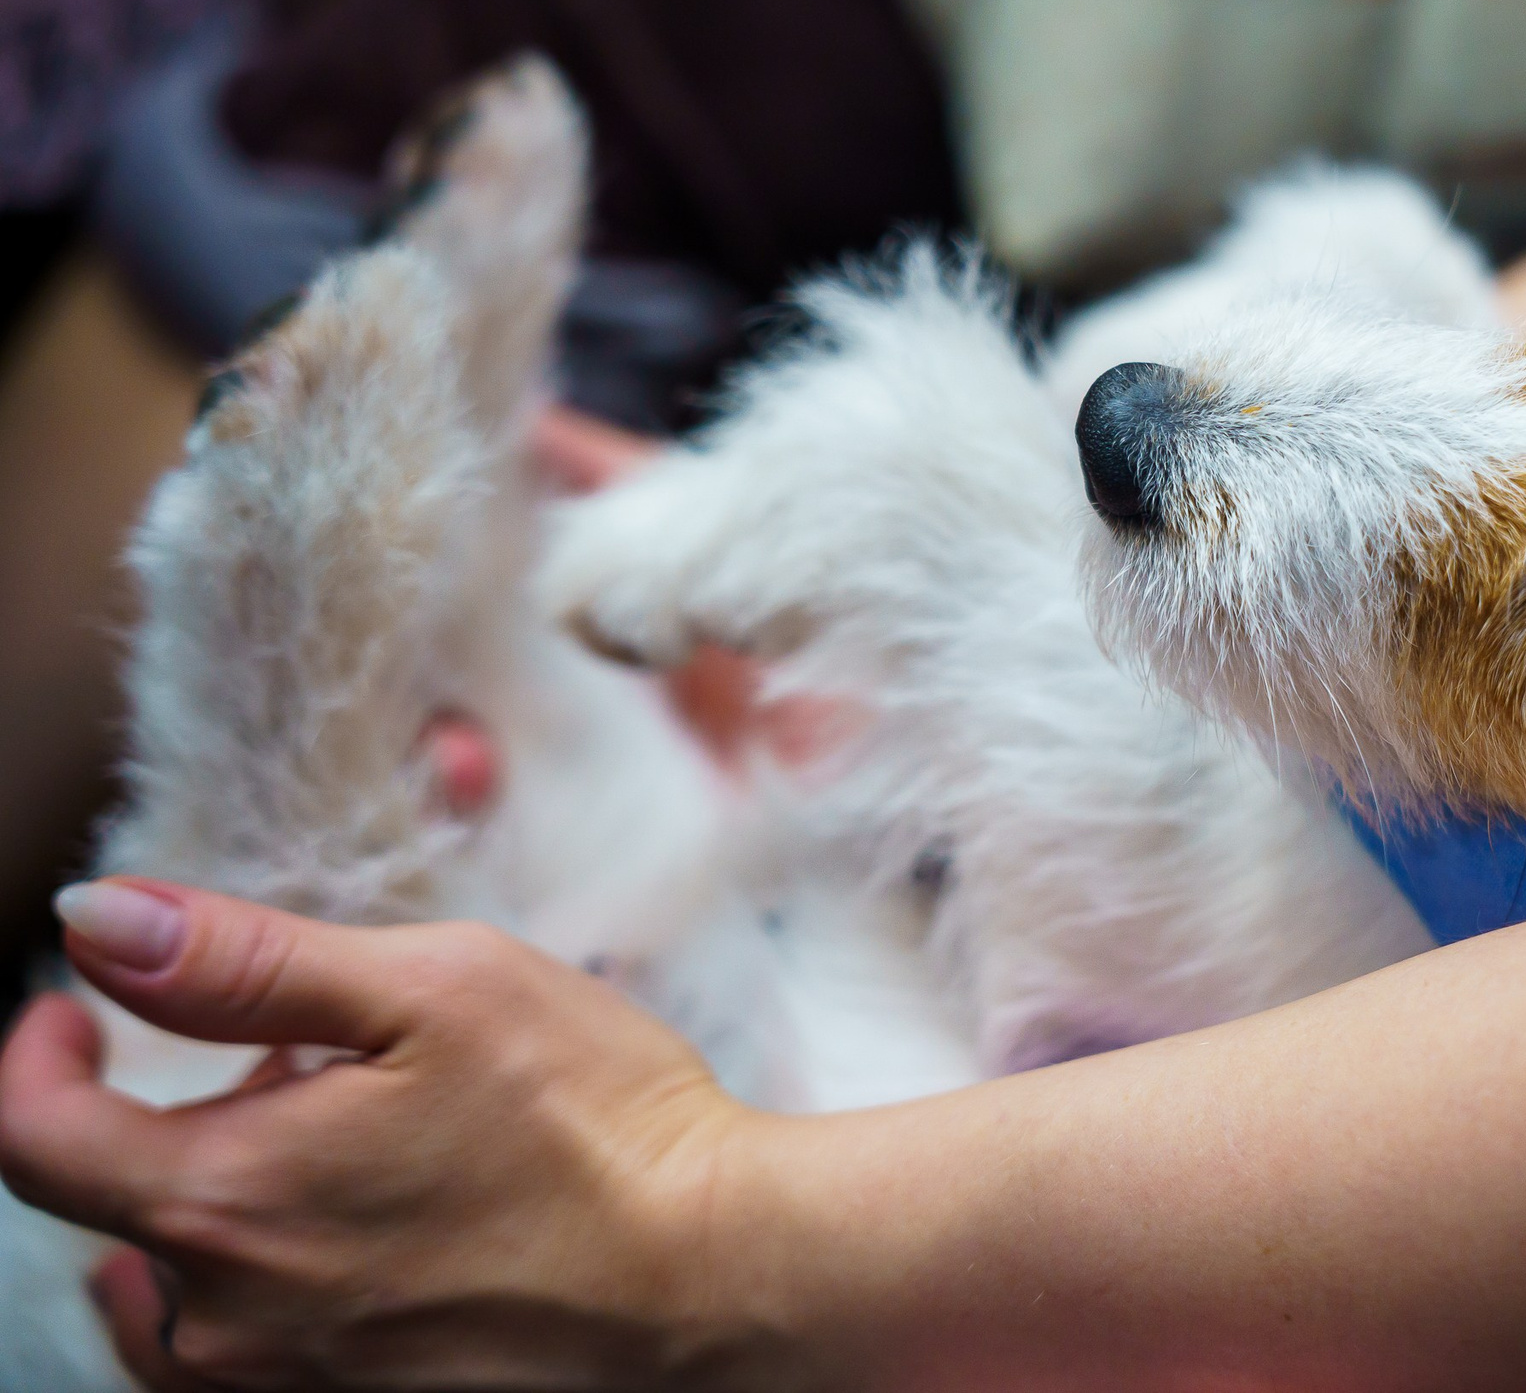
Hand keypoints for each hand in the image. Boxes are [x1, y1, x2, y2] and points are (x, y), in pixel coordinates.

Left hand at [0, 881, 770, 1389]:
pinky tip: (359, 1242)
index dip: (37, 1054)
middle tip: (299, 1057)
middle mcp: (230, 1320)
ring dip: (222, 1209)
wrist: (718, 1279)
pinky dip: (263, 1292)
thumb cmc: (597, 1125)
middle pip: (127, 1208)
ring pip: (186, 1294)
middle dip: (181, 1116)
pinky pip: (247, 1362)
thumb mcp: (436, 987)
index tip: (74, 1007)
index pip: (40, 1137)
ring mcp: (292, 1388)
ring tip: (338, 1148)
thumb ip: (246, 960)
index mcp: (228, 1198)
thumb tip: (97, 919)